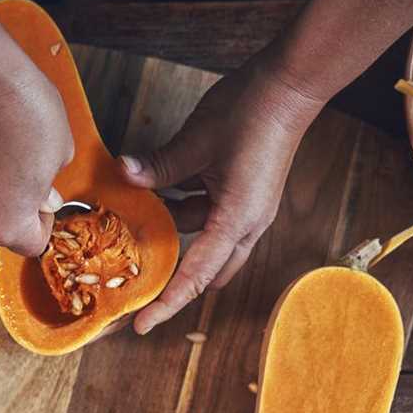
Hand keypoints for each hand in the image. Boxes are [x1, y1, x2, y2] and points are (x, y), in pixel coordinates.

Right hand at [0, 65, 73, 256]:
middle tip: (29, 166)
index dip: (45, 221)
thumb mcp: (61, 151)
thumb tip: (42, 191)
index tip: (48, 201)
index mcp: (5, 225)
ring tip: (4, 144)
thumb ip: (50, 183)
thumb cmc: (19, 111)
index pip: (32, 243)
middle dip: (16, 200)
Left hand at [121, 61, 323, 333]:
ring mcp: (249, 212)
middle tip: (137, 287)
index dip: (165, 302)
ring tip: (139, 230)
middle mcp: (246, 226)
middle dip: (174, 280)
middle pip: (205, 271)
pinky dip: (186, 213)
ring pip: (206, 241)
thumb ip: (159, 166)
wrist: (289, 86)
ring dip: (177, 236)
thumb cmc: (249, 113)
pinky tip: (159, 196)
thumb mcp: (196, 141)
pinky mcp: (246, 196)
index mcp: (235, 222)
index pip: (194, 276)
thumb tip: (123, 175)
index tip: (140, 326)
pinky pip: (210, 217)